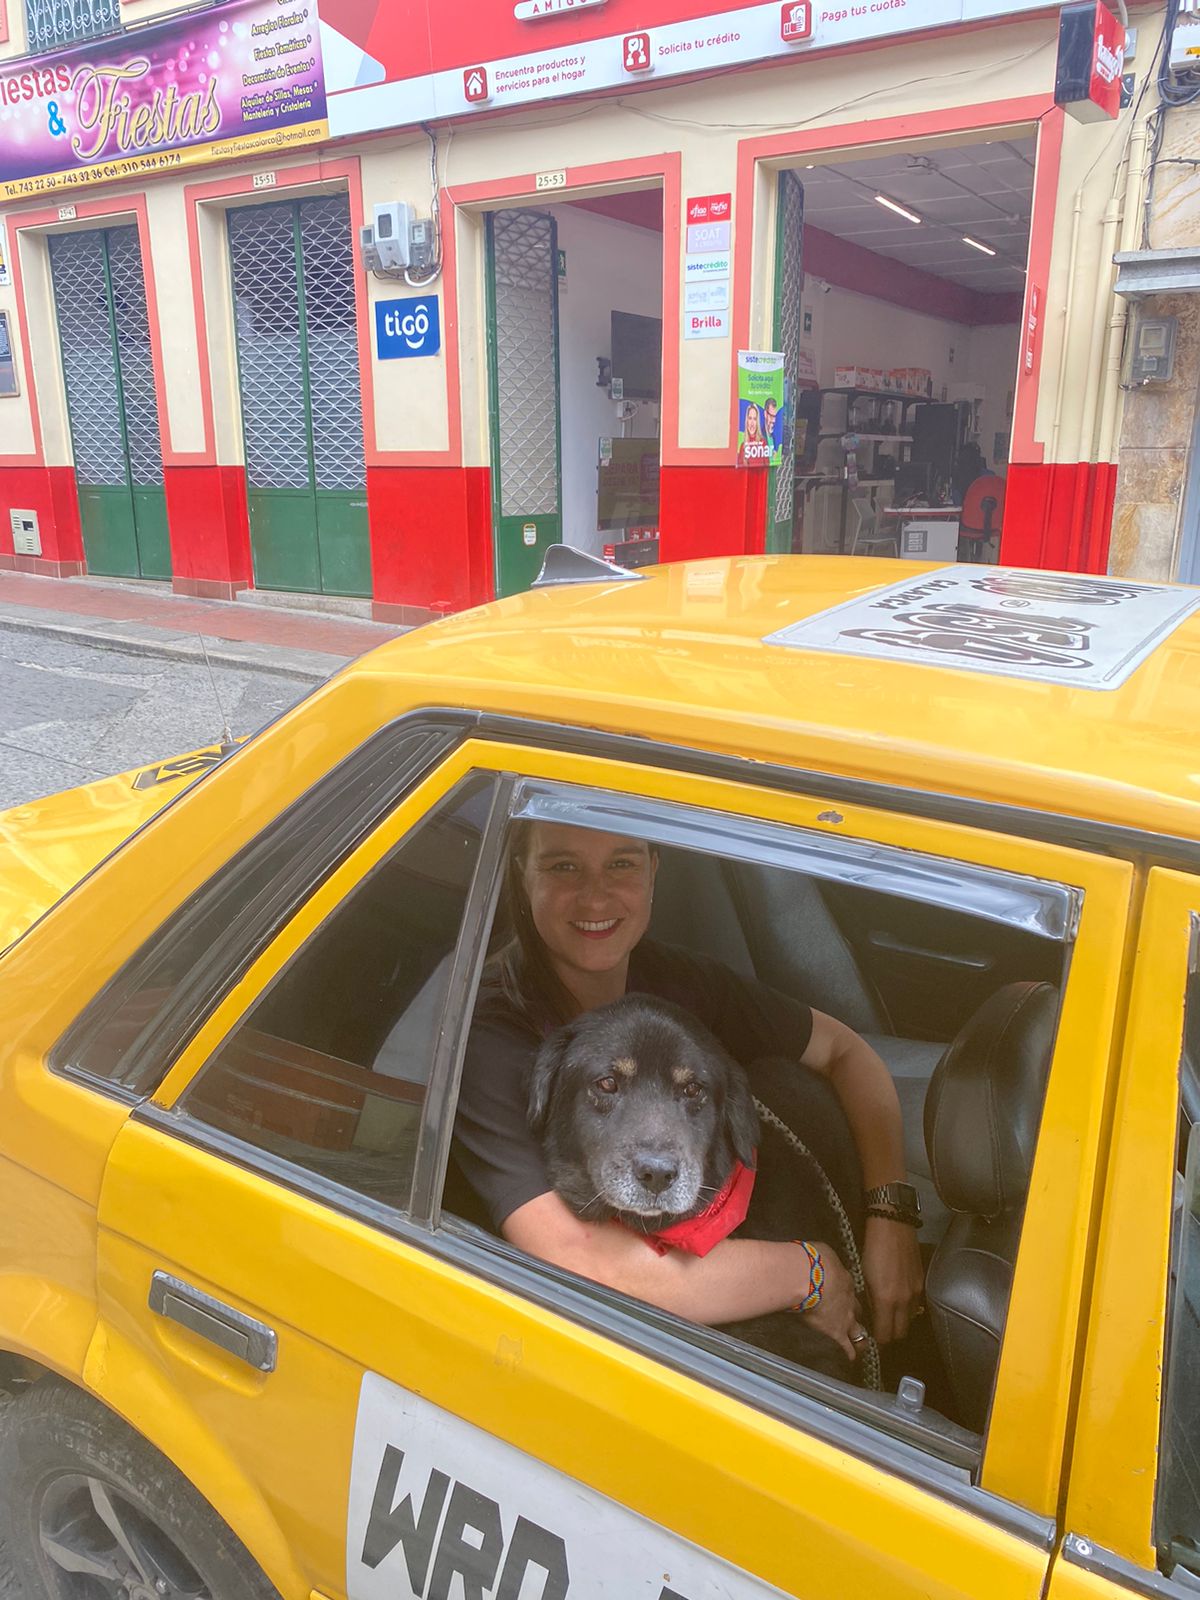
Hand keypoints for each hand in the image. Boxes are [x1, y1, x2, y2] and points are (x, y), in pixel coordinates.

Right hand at [798, 1243, 864, 1361]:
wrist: (807, 1276)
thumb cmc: (811, 1261)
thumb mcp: (822, 1252)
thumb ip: (825, 1259)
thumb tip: (820, 1257)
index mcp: (845, 1280)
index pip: (849, 1290)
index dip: (847, 1294)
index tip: (843, 1296)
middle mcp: (849, 1300)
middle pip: (858, 1310)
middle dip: (857, 1315)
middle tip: (855, 1319)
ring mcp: (845, 1318)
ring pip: (859, 1331)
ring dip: (860, 1338)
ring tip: (862, 1345)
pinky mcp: (836, 1332)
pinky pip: (846, 1347)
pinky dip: (849, 1354)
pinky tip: (850, 1359)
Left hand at [861, 1215, 923, 1343]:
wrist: (893, 1225)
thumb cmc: (872, 1247)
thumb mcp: (862, 1275)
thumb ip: (868, 1299)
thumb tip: (871, 1314)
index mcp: (886, 1299)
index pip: (886, 1335)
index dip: (879, 1340)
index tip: (872, 1337)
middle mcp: (904, 1300)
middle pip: (901, 1333)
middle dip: (891, 1335)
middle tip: (881, 1329)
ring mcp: (916, 1292)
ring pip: (910, 1321)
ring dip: (900, 1322)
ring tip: (889, 1315)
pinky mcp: (922, 1284)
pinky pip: (916, 1306)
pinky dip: (908, 1309)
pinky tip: (899, 1301)